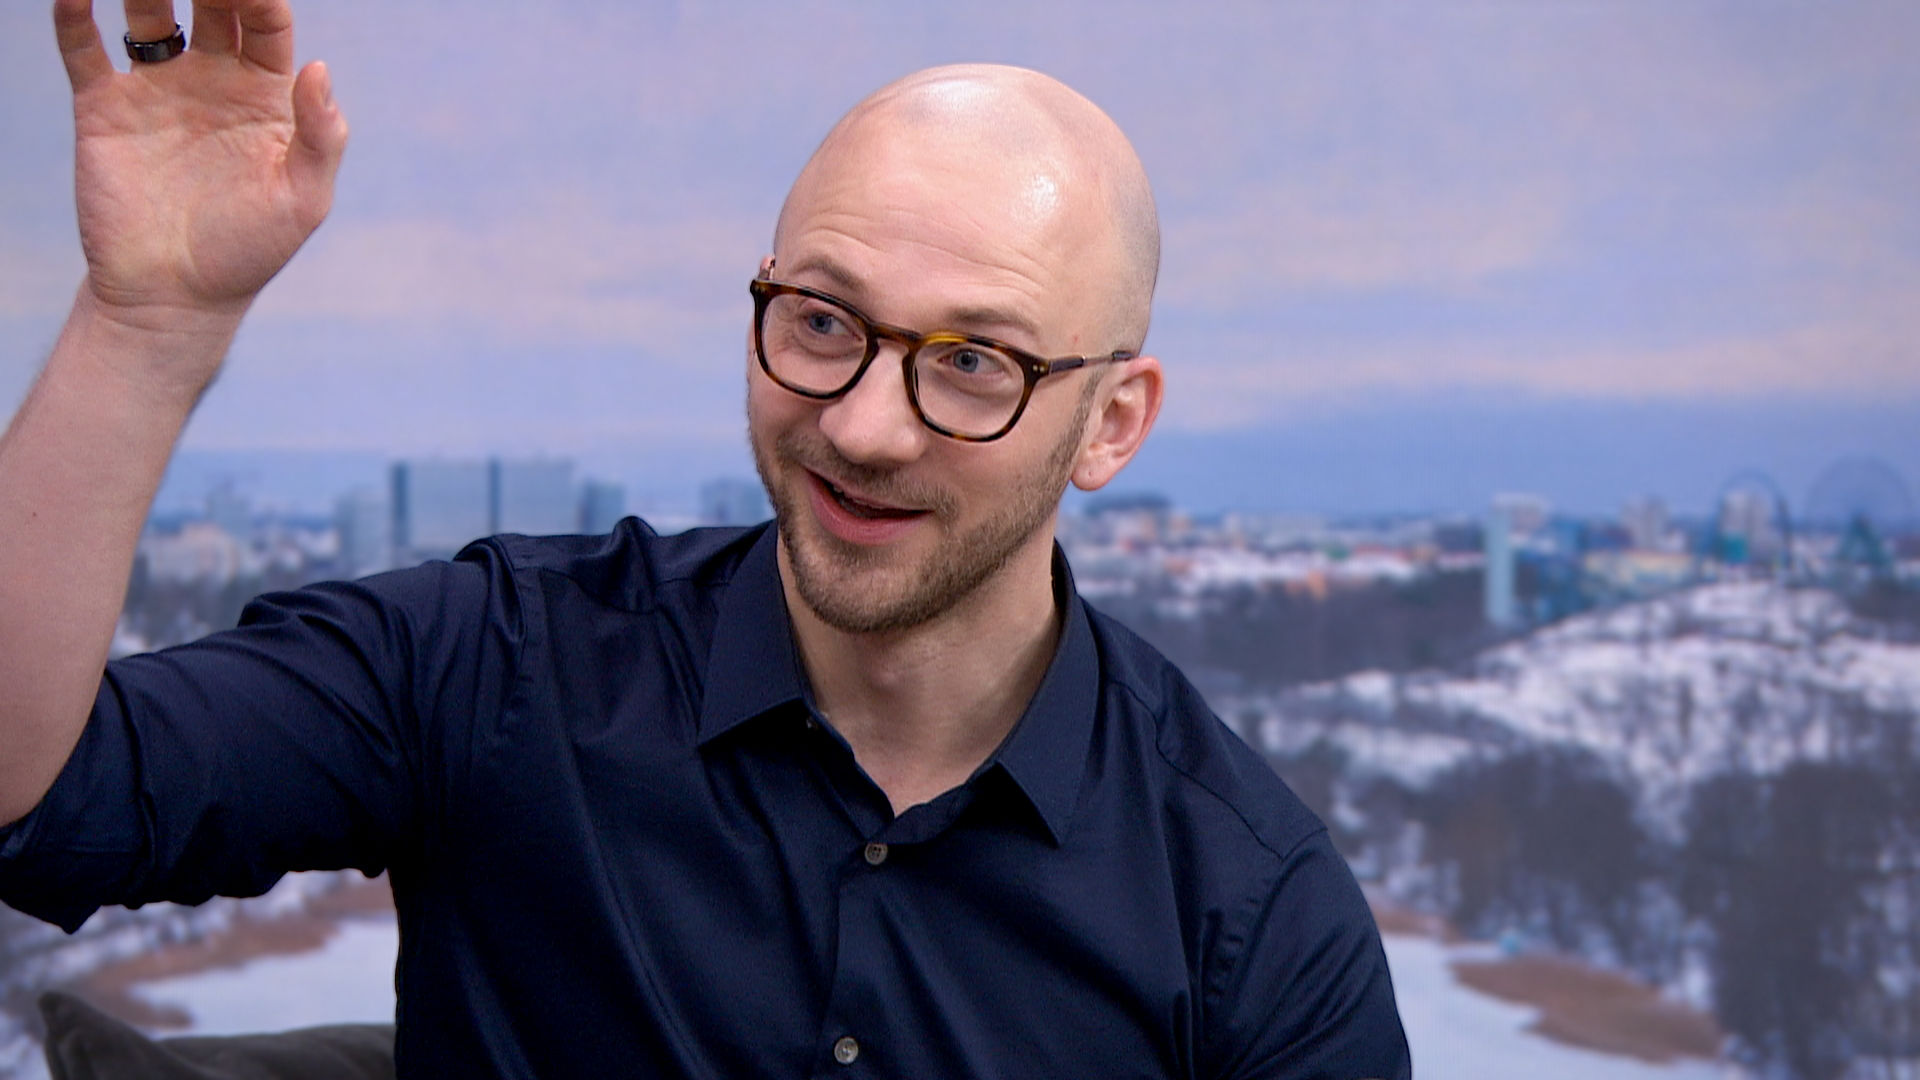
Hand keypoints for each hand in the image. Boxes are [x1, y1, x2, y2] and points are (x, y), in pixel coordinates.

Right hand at [54, 0, 347, 334]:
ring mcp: (156, 91)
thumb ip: (321, 135)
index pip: (266, 26)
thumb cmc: (249, 252)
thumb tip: (320, 67)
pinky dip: (74, 14)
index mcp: (264, 98)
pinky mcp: (104, 108)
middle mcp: (211, 83)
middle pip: (211, 6)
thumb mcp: (303, 199)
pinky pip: (84, 49)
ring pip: (148, 14)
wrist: (174, 295)